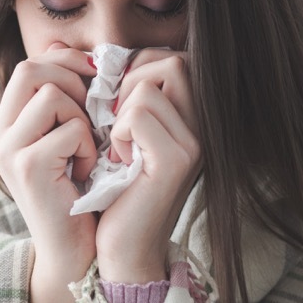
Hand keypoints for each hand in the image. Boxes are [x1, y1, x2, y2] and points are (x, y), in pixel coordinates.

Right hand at [0, 42, 97, 302]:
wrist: (75, 253)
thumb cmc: (80, 195)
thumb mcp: (69, 139)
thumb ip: (64, 98)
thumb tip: (69, 48)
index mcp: (6, 125)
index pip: (30, 64)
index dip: (66, 63)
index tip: (95, 81)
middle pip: (33, 68)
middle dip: (74, 83)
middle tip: (93, 115)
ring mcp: (8, 150)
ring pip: (53, 95)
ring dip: (83, 118)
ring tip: (86, 150)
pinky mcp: (27, 167)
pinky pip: (70, 129)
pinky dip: (88, 147)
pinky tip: (86, 172)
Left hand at [96, 49, 201, 284]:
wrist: (120, 247)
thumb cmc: (113, 189)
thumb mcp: (121, 134)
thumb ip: (124, 96)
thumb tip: (99, 55)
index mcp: (192, 118)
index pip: (171, 58)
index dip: (136, 69)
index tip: (116, 105)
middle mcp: (203, 127)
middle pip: (170, 62)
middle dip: (129, 82)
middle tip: (115, 121)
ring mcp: (195, 143)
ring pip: (148, 87)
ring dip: (120, 114)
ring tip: (119, 147)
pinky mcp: (176, 160)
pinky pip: (138, 114)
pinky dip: (118, 133)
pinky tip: (120, 161)